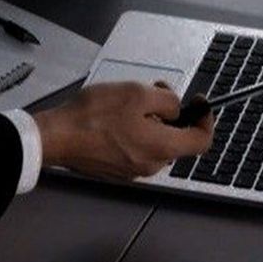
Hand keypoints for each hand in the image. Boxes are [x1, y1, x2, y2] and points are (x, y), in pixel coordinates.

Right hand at [33, 81, 213, 181]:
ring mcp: (132, 170)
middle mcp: (151, 164)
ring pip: (154, 142)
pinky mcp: (115, 168)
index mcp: (162, 148)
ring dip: (149, 122)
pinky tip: (113, 118)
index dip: (206, 120)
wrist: (57, 137)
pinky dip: (132, 132)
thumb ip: (166, 100)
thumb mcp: (137, 93)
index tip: (200, 103)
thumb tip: (175, 106)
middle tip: (153, 91)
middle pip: (175, 139)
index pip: (202, 141)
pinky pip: (135, 148)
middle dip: (170, 114)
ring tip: (126, 103)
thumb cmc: (93, 117)